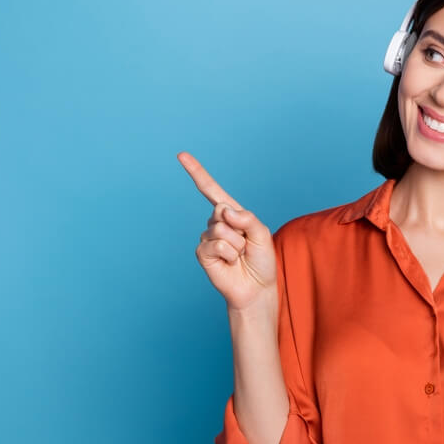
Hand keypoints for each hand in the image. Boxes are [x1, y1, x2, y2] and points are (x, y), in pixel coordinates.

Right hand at [177, 151, 277, 311]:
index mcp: (231, 213)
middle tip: (245, 246)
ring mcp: (208, 238)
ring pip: (221, 230)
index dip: (196, 172)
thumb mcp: (262, 234)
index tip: (181, 155)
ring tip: (239, 256)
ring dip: (237, 245)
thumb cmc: (260, 261)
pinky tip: (229, 263)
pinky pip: (215, 245)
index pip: (210, 189)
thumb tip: (224, 211)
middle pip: (222, 211)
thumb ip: (248, 218)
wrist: (256, 288)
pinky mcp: (203, 253)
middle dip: (240, 229)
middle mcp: (216, 222)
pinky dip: (228, 255)